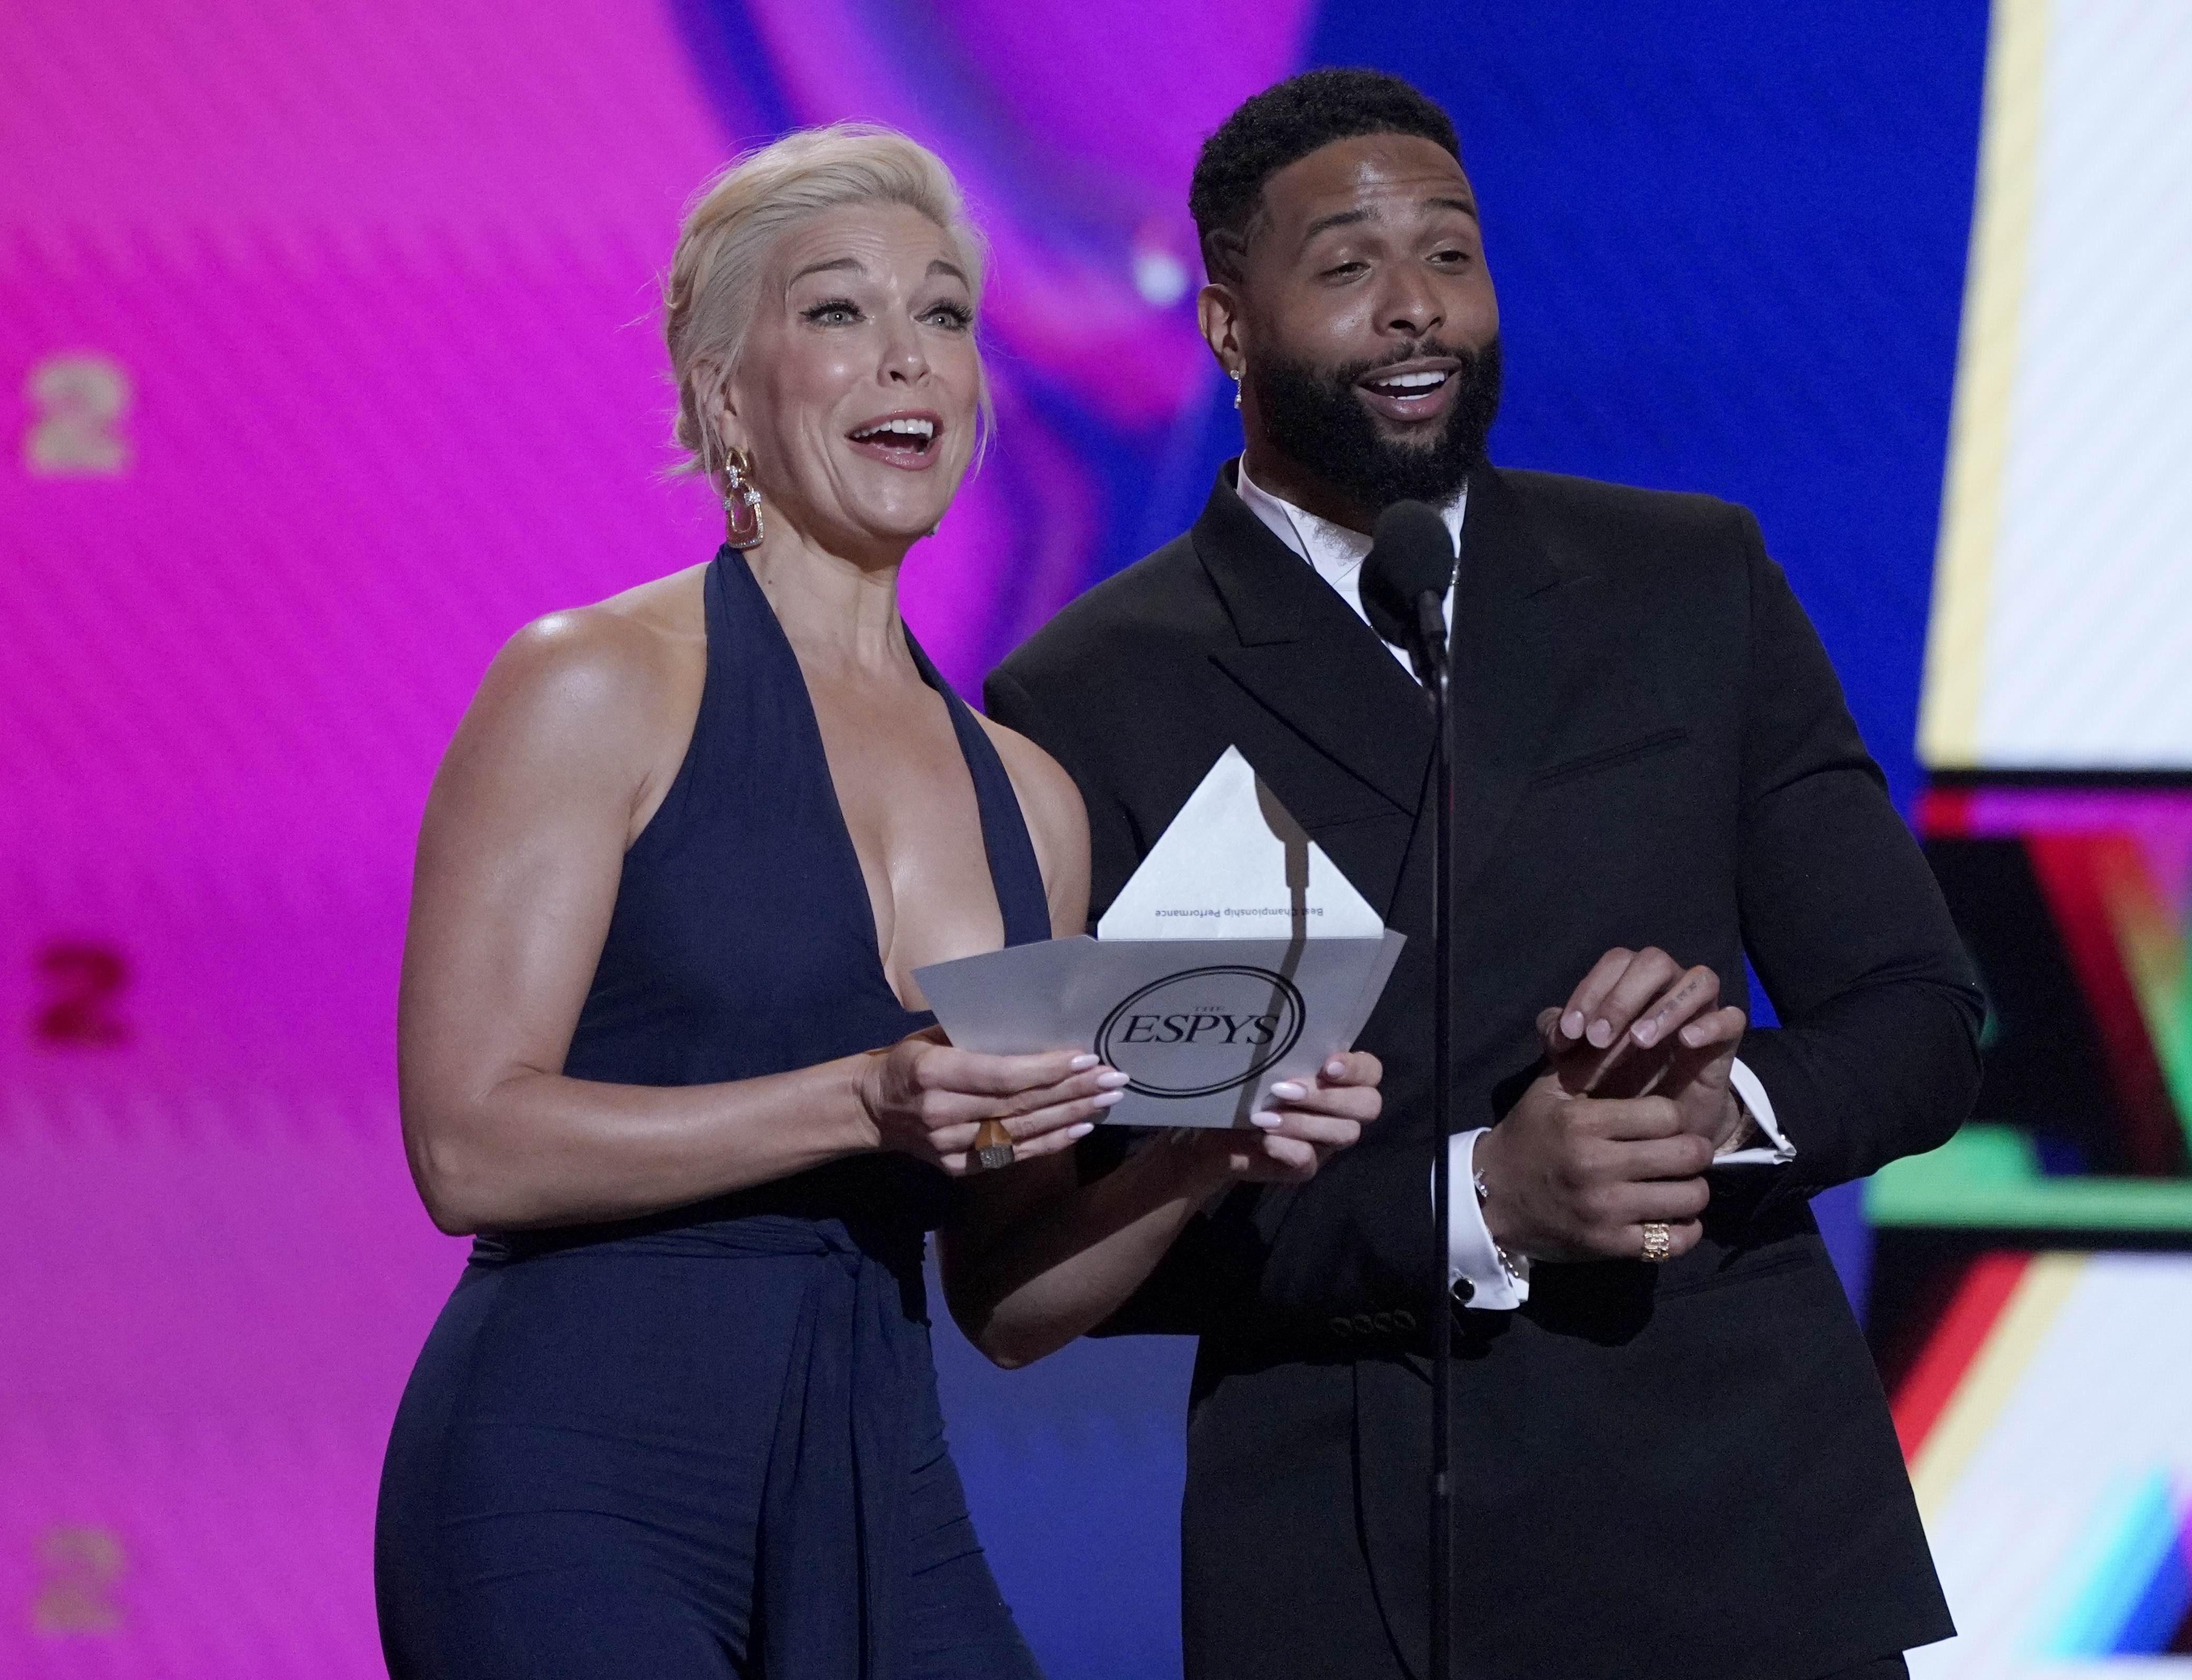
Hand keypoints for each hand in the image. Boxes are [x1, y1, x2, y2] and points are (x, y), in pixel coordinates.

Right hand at [860, 1029, 1125, 1175]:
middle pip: (1019, 1104)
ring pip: (1021, 1131)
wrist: (871, 1110)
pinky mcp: (959, 1168)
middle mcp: (943, 1113)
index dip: (1045, 1069)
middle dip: (1073, 1090)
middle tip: (1114, 1077)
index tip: (1085, 1056)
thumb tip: (1036, 1022)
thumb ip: (975, 1033)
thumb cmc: (909, 1061)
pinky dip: (1049, 1142)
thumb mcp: (931, 1035)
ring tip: (1107, 1099)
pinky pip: (1012, 1155)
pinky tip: (1080, 1128)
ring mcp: (951, 1146)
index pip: (1000, 1074)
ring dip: (1070, 1115)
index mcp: (933, 1073)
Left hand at [1174, 1051, 1383, 1184]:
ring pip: (1343, 1133)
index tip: (1326, 1065)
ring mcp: (1326, 1141)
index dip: (1357, 1068)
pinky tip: (1263, 1139)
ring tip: (1263, 1117)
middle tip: (1286, 1090)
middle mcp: (1340, 1109)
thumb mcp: (1262, 1063)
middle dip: (1329, 1097)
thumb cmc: (1241, 1087)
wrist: (1210, 1129)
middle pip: (1368, 1105)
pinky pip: (1309, 1160)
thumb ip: (1283, 1052)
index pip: (1370, 1071)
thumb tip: (1284, 1029)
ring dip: (1303, 1122)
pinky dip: (1287, 1148)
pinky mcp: (1304, 1167)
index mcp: (1336, 1078)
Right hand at [1474, 1082, 1714, 1262]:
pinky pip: (1674, 1241)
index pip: (1667, 1114)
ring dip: (1692, 1189)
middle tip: (1682, 1151)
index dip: (1674, 1115)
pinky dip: (1684, 1229)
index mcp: (1583, 1123)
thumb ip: (1590, 1062)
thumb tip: (1631, 1030)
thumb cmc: (1529, 1135)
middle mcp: (1596, 1166)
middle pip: (1688, 1154)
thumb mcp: (1549, 1090)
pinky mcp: (1609, 1245)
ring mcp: (1605, 1210)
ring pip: (1690, 1198)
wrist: (1492, 1197)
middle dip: (1694, 1150)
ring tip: (1677, 1182)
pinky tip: (1672, 1215)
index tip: (1665, 1121)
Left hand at [1537, 946, 1747, 1147]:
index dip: (1590, 990)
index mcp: (1632, 982)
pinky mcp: (1726, 1040)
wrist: (1654, 1125)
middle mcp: (1669, 986)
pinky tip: (1686, 1042)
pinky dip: (1710, 1024)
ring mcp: (1701, 1010)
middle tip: (1599, 1037)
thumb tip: (1555, 1027)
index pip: (1615, 962)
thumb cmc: (1615, 1079)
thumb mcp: (1576, 1061)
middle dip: (1622, 997)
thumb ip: (1559, 1037)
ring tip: (1639, 1041)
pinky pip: (1731, 1018)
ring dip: (1665, 1007)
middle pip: (1654, 961)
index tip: (1570, 1032)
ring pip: (1699, 980)